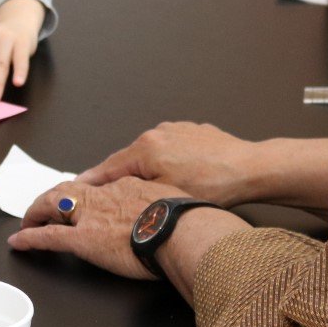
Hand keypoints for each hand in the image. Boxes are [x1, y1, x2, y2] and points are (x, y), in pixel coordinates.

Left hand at [6, 176, 188, 279]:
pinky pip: (48, 236)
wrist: (184, 231)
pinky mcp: (83, 239)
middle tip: (42, 209)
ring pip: (53, 206)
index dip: (85, 195)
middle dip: (52, 198)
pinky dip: (30, 237)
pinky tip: (18, 242)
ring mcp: (91, 217)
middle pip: (68, 190)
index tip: (81, 202)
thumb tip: (166, 215)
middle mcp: (104, 196)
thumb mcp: (175, 201)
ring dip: (37, 212)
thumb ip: (162, 205)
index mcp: (127, 185)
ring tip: (27, 222)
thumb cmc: (188, 222)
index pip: (98, 188)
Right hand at [77, 122, 261, 205]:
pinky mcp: (193, 131)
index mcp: (146, 149)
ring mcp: (176, 129)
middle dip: (122, 177)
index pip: (108, 167)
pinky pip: (172, 148)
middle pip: (129, 159)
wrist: (250, 169)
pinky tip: (181, 177)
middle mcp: (157, 134)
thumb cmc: (215, 185)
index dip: (91, 181)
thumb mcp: (164, 196)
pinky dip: (170, 161)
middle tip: (118, 196)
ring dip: (149, 170)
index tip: (77, 187)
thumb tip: (115, 194)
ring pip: (151, 154)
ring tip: (157, 190)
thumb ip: (133, 192)